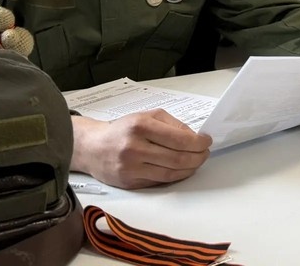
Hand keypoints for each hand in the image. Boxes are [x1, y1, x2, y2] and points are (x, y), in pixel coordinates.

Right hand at [71, 110, 211, 189]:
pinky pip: (159, 182)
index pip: (179, 139)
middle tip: (205, 153)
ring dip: (190, 169)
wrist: (92, 147)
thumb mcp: (147, 116)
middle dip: (198, 157)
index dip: (198, 143)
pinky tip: (182, 170)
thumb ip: (172, 124)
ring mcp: (131, 168)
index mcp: (141, 126)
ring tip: (197, 161)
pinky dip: (176, 177)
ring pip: (170, 173)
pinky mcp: (129, 183)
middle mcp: (135, 148)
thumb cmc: (124, 129)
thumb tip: (195, 137)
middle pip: (177, 158)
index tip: (207, 141)